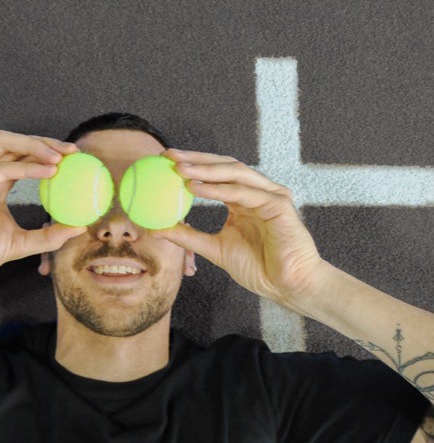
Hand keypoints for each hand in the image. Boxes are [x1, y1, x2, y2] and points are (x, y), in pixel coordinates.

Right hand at [0, 130, 85, 280]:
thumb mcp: (19, 244)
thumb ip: (48, 236)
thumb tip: (79, 228)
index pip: (21, 156)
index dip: (47, 152)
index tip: (74, 159)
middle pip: (14, 143)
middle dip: (44, 141)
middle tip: (72, 151)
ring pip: (3, 143)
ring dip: (34, 145)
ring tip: (60, 157)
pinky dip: (24, 167)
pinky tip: (46, 172)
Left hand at [152, 148, 325, 306]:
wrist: (288, 286)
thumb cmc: (259, 268)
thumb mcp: (214, 249)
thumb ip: (188, 236)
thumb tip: (155, 229)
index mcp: (244, 199)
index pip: (216, 173)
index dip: (192, 164)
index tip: (164, 162)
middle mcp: (257, 192)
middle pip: (225, 165)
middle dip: (196, 158)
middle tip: (168, 156)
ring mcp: (270, 195)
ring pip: (235, 173)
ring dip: (205, 169)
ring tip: (179, 169)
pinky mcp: (278, 204)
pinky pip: (244, 192)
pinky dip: (218, 189)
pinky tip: (195, 188)